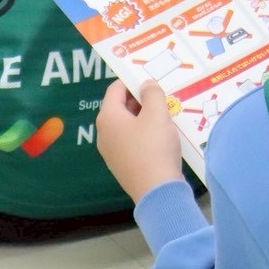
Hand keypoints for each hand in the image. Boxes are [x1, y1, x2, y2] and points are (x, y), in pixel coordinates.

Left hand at [96, 79, 185, 203]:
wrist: (157, 190)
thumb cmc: (154, 146)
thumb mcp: (157, 114)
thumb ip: (152, 93)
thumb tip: (146, 84)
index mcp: (108, 117)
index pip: (115, 89)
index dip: (132, 80)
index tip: (151, 78)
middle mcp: (104, 133)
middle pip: (120, 107)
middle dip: (140, 98)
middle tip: (161, 95)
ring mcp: (111, 151)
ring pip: (126, 124)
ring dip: (144, 116)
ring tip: (164, 113)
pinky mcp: (121, 164)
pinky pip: (130, 140)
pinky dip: (143, 132)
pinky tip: (161, 134)